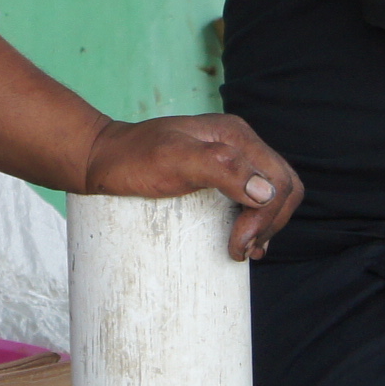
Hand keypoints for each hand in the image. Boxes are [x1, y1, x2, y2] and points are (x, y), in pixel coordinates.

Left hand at [77, 113, 303, 258]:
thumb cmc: (132, 159)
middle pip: (282, 187)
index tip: (238, 243)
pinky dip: (256, 221)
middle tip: (240, 250)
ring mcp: (230, 160)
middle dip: (270, 222)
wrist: (102, 159)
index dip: (267, 216)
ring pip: (272, 195)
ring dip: (266, 225)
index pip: (278, 180)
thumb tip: (264, 192)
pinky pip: (253, 198)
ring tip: (243, 249)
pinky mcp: (218, 177)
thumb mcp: (173, 159)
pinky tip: (243, 239)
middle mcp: (238, 145)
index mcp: (235, 136)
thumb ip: (220, 168)